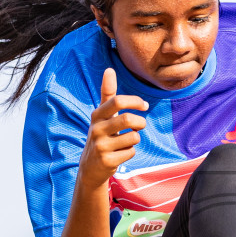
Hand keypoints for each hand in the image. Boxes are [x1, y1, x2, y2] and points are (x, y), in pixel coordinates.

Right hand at [78, 68, 147, 189]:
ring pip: (133, 137)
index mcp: (97, 115)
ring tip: (127, 141)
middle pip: (128, 120)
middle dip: (141, 122)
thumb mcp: (101, 115)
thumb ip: (107, 93)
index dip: (135, 101)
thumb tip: (109, 69)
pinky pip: (131, 152)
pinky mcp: (107, 160)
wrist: (90, 167)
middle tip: (141, 126)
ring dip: (136, 138)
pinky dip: (130, 152)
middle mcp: (96, 129)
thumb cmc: (101, 135)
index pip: (118, 101)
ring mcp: (101, 145)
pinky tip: (120, 154)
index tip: (144, 105)